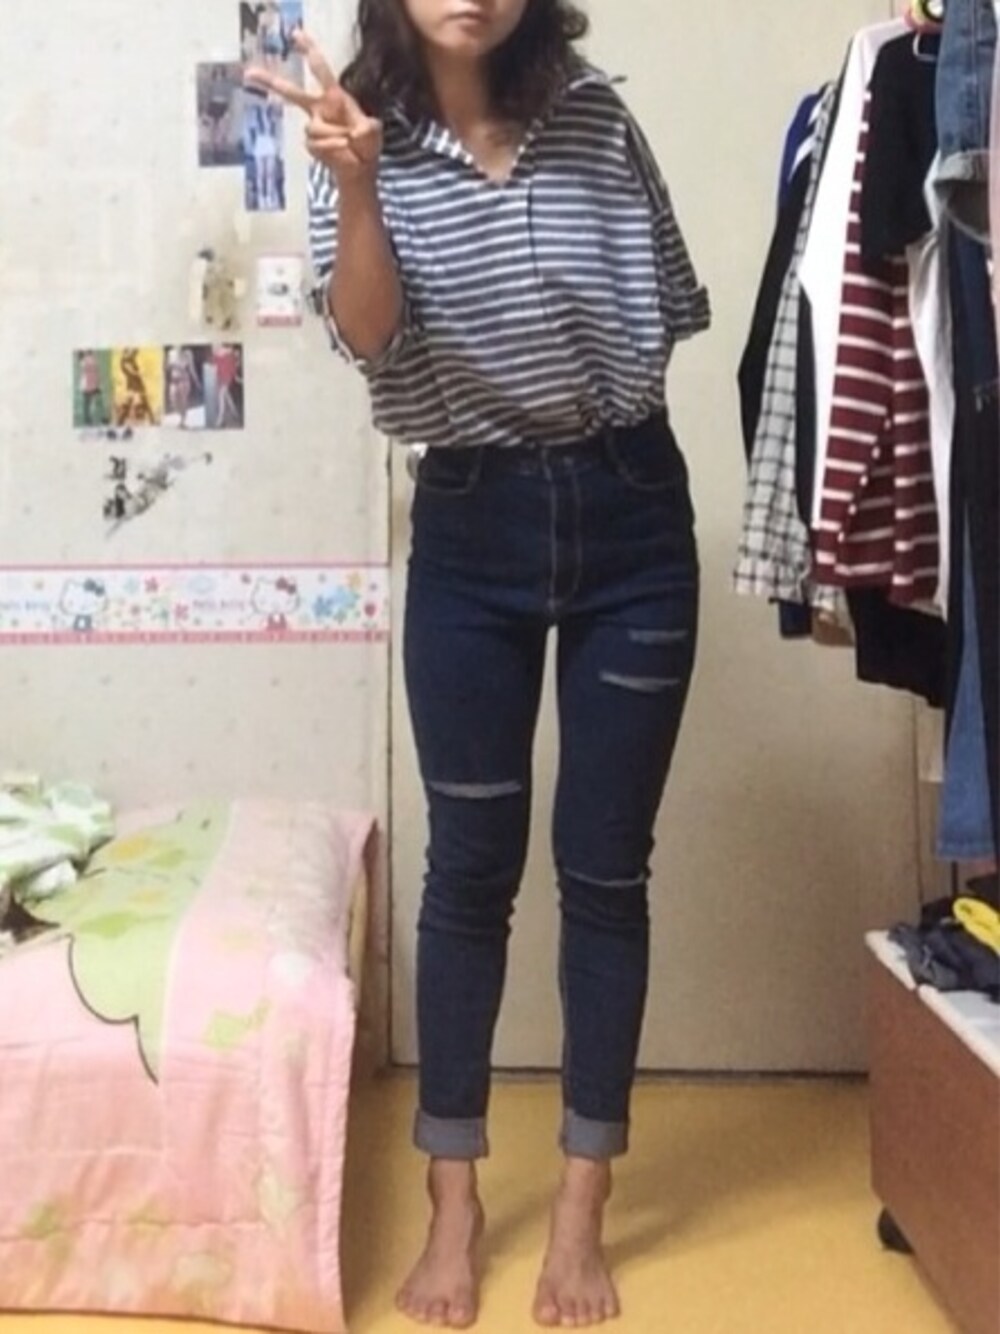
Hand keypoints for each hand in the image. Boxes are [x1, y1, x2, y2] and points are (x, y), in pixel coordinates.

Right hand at [245, 30, 381, 182]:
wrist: (361, 168)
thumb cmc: (367, 145)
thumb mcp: (374, 132)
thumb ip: (369, 129)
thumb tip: (357, 131)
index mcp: (334, 97)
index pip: (320, 71)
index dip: (309, 51)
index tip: (296, 35)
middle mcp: (319, 109)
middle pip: (292, 93)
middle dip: (271, 82)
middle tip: (249, 73)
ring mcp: (313, 126)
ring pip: (313, 126)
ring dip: (333, 134)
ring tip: (347, 140)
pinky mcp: (311, 143)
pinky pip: (315, 142)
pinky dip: (330, 146)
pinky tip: (341, 149)